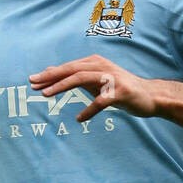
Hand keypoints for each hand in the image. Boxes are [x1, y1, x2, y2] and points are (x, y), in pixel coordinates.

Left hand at [29, 55, 156, 122]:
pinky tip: (79, 119)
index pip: (68, 67)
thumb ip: (77, 77)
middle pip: (72, 69)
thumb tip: (51, 72)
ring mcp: (112, 78)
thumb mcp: (96, 81)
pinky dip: (89, 110)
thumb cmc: (120, 90)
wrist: (150, 97)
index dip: (49, 74)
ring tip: (46, 94)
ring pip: (82, 79)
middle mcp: (102, 67)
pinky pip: (101, 101)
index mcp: (95, 63)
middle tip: (33, 84)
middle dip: (50, 77)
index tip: (32, 80)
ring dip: (62, 86)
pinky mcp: (121, 92)